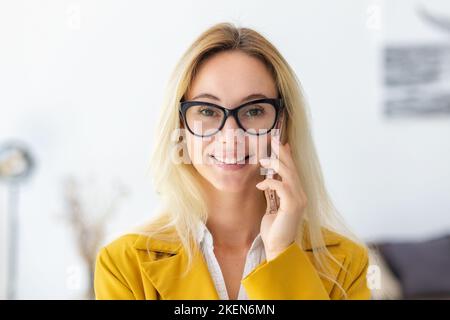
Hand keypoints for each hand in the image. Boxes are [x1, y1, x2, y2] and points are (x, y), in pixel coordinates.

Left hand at [256, 136, 307, 260]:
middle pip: (292, 169)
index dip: (287, 156)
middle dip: (282, 153)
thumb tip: (268, 178)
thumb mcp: (272, 206)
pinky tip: (260, 185)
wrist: (277, 247)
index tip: (281, 143)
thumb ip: (273, 193)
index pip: (293, 171)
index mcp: (296, 194)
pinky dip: (269, 182)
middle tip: (274, 139)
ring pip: (288, 174)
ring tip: (262, 159)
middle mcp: (300, 195)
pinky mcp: (292, 205)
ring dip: (275, 164)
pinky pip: (281, 186)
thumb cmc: (274, 229)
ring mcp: (298, 200)